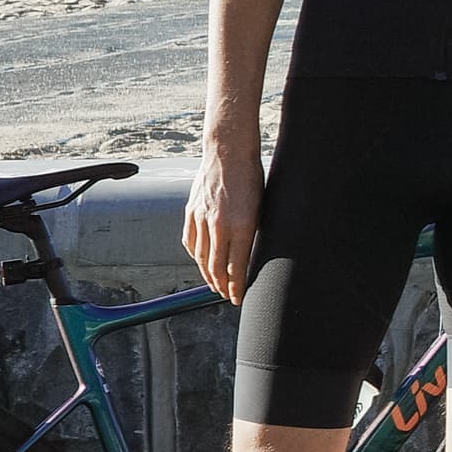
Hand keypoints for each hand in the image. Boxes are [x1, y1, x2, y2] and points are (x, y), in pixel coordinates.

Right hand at [184, 142, 259, 301]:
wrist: (227, 154)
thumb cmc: (251, 178)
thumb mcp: (261, 208)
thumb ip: (252, 232)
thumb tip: (247, 254)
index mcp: (242, 226)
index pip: (237, 267)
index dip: (236, 287)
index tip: (238, 298)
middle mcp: (219, 226)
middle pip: (217, 267)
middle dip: (222, 286)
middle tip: (226, 295)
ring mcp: (202, 219)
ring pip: (201, 257)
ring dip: (208, 274)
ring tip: (214, 283)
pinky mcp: (191, 212)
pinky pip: (190, 242)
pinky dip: (196, 255)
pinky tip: (201, 261)